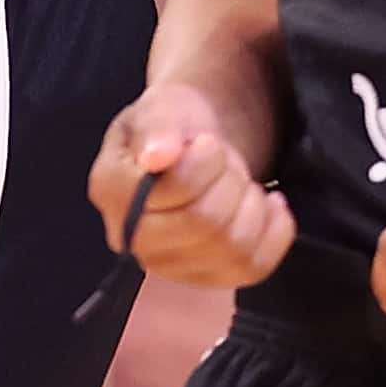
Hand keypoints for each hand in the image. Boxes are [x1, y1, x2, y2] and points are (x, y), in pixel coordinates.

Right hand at [91, 82, 290, 288]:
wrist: (191, 147)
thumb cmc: (173, 125)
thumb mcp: (163, 106)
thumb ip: (159, 126)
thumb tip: (156, 157)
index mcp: (110, 189)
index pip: (174, 190)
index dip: (206, 162)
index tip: (209, 142)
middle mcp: (130, 239)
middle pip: (203, 224)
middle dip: (229, 183)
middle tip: (225, 161)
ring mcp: (167, 266)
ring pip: (232, 250)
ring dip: (251, 205)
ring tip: (240, 181)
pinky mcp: (204, 280)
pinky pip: (253, 269)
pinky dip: (275, 233)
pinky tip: (269, 204)